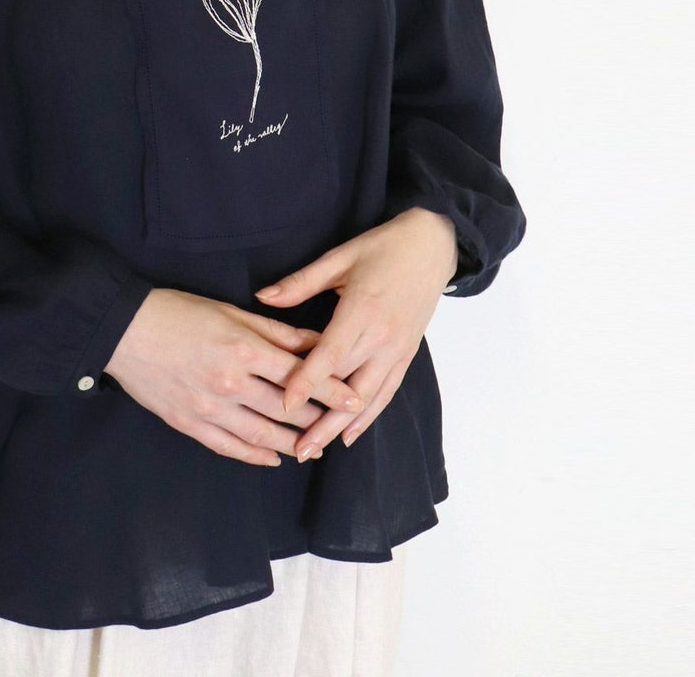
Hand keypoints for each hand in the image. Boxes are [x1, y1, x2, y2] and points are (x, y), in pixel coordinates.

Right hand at [104, 288, 364, 466]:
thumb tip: (315, 341)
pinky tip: (273, 459)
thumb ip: (275, 332)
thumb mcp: (231, 312)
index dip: (332, 389)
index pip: (301, 375)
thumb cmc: (179, 311)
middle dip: (319, 420)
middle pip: (287, 410)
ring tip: (313, 447)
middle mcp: (231, 384)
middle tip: (341, 425)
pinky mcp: (190, 424)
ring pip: (263, 437)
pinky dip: (255, 457)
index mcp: (244, 351)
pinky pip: (230, 448)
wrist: (124, 330)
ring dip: (292, 444)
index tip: (355, 398)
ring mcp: (210, 409)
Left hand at [254, 208, 458, 460]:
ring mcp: (398, 349)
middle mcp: (382, 336)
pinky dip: (369, 416)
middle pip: (347, 386)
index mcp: (362, 310)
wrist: (432, 245)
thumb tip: (263, 297)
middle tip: (295, 448)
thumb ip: (300, 282)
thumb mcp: (339, 257)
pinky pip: (387, 391)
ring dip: (341, 426)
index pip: (330, 354)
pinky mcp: (407, 354)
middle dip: (320, 419)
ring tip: (316, 449)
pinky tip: (350, 434)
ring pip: (368, 397)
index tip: (285, 405)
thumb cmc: (382, 247)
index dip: (306, 382)